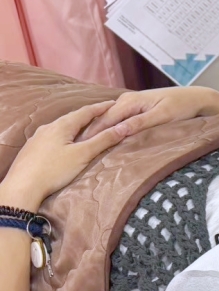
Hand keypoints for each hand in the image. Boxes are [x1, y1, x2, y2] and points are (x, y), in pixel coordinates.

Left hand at [1, 102, 130, 210]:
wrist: (22, 187)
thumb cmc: (54, 170)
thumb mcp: (83, 155)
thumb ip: (103, 140)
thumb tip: (123, 127)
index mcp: (62, 126)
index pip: (85, 112)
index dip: (101, 107)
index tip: (113, 103)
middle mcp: (48, 127)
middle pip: (72, 117)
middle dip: (88, 115)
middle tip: (102, 114)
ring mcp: (37, 138)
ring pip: (60, 126)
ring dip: (75, 125)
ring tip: (85, 127)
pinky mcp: (32, 148)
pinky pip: (52, 136)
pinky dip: (64, 134)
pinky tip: (64, 142)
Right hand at [77, 87, 218, 141]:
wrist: (195, 98)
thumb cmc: (181, 107)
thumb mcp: (162, 116)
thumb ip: (140, 123)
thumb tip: (118, 131)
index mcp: (129, 102)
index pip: (104, 121)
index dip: (92, 136)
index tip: (80, 151)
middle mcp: (125, 101)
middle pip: (102, 121)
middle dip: (90, 135)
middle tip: (76, 154)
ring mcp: (129, 105)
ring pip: (108, 121)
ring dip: (98, 134)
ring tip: (84, 151)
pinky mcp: (135, 110)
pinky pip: (117, 121)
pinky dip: (109, 131)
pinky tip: (103, 142)